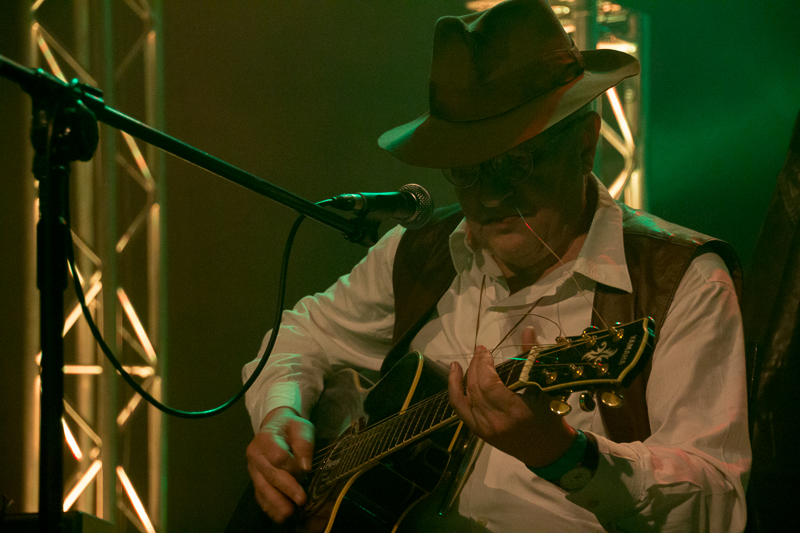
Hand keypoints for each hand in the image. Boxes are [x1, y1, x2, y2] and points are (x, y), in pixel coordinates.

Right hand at [246, 407, 314, 522]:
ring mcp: (253, 469)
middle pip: (269, 475)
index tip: (306, 472)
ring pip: (262, 488)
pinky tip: (279, 516)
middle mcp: (254, 455)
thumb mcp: (301, 427)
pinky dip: (269, 507)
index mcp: (265, 438)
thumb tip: (305, 467)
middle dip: (286, 488)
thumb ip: (304, 444)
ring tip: (289, 514)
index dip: (292, 467)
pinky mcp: (255, 480)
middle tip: (301, 500)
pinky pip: (259, 495)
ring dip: (276, 502)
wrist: (276, 426)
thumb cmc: (290, 427)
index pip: (278, 456)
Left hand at [447, 326, 576, 466]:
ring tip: (461, 363)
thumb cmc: (550, 419)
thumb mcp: (545, 388)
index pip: (489, 384)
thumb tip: (527, 329)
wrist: (548, 451)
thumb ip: (532, 358)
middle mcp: (496, 422)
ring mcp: (485, 429)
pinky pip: (460, 410)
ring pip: (464, 399)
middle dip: (474, 366)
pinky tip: (454, 377)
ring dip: (461, 378)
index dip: (483, 365)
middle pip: (475, 389)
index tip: (485, 350)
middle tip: (479, 352)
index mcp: (515, 411)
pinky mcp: (479, 433)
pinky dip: (455, 392)